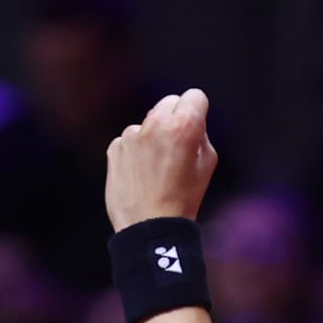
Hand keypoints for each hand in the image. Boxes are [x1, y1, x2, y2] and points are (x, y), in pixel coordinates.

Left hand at [105, 89, 218, 230]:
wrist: (150, 226)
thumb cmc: (184, 198)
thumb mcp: (208, 164)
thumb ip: (201, 135)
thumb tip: (191, 123)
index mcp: (184, 126)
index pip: (195, 96)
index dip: (198, 110)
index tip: (196, 123)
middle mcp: (155, 124)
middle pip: (169, 102)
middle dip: (175, 117)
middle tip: (177, 144)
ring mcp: (131, 135)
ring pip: (148, 122)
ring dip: (153, 136)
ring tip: (157, 167)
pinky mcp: (114, 148)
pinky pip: (130, 140)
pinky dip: (135, 151)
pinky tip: (141, 173)